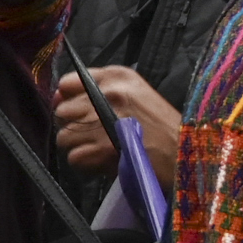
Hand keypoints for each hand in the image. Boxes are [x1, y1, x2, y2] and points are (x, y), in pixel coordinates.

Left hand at [54, 64, 182, 183]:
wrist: (185, 154)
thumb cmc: (162, 126)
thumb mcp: (136, 93)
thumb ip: (98, 90)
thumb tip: (58, 98)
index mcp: (116, 77)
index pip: (67, 83)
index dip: (67, 100)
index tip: (77, 111)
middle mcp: (107, 95)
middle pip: (62, 111)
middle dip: (73, 126)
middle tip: (93, 136)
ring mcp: (103, 122)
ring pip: (64, 137)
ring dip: (79, 147)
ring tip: (99, 150)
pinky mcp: (103, 149)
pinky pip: (74, 158)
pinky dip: (86, 164)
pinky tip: (103, 162)